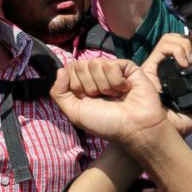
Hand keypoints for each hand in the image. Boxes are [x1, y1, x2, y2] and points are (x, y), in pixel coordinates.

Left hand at [51, 58, 170, 146]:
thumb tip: (61, 70)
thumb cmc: (105, 123)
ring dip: (104, 86)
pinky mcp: (126, 66)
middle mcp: (96, 75)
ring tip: (115, 96)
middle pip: (81, 65)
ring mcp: (112, 69)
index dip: (75, 85)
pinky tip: (125, 90)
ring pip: (96, 64)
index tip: (87, 100)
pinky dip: (116, 82)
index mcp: (82, 85)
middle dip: (89, 86)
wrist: (132, 127)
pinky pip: (111, 65)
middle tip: (102, 98)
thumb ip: (59, 92)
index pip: (69, 69)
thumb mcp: (75, 112)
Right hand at [140, 33, 191, 135]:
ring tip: (189, 62)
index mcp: (176, 77)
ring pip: (170, 39)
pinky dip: (176, 48)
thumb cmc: (172, 126)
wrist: (156, 132)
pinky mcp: (148, 65)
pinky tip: (183, 63)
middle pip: (178, 41)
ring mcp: (156, 66)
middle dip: (191, 43)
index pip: (186, 51)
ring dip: (184, 45)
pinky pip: (162, 45)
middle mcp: (166, 68)